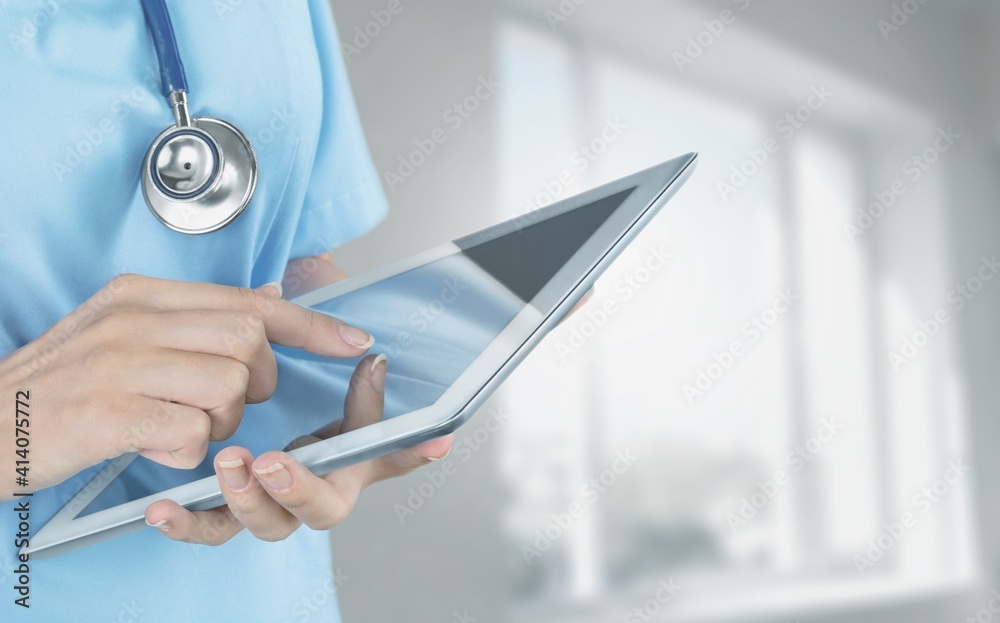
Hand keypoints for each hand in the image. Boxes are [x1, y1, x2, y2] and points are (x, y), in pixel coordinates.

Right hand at [0, 274, 374, 499]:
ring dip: (221, 422)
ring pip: (229, 386)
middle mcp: (133, 319)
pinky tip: (153, 446)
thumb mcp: (120, 332)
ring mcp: (120, 363)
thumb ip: (194, 317)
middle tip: (229, 401)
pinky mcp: (110, 412)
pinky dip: (186, 451)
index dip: (311, 323)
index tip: (352, 341)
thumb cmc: (57, 387)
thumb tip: (269, 299)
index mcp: (140, 295)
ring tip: (179, 427)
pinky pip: (192, 432)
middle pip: (249, 339)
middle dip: (258, 380)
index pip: (249, 300)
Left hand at [142, 353, 452, 542]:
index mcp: (346, 467)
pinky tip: (162, 508)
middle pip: (315, 511)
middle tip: (272, 460)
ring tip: (227, 465)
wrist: (247, 430)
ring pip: (261, 524)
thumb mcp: (325, 399)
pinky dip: (186, 523)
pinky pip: (206, 529)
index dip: (408, 455)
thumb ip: (358, 386)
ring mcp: (266, 508)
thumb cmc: (300, 420)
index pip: (382, 463)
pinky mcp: (222, 514)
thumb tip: (377, 359)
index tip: (427, 439)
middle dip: (295, 488)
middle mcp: (308, 496)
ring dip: (244, 500)